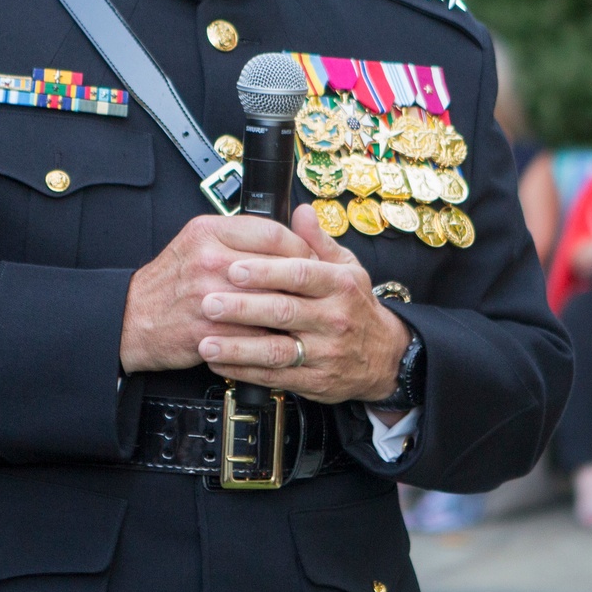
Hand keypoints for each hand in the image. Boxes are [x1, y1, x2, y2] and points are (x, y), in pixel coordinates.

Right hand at [119, 212, 315, 374]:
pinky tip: (281, 336)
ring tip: (304, 314)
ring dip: (293, 311)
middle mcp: (209, 259)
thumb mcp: (197, 243)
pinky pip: (257, 332)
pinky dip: (274, 336)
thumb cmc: (169, 284)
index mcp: (208, 231)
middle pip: (278, 267)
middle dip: (303, 282)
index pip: (273, 232)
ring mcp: (209, 295)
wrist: (131, 320)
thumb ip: (238, 235)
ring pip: (272, 301)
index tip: (312, 259)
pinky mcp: (211, 329)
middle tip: (316, 291)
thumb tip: (289, 233)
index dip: (301, 247)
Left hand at [196, 204, 410, 403]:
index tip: (234, 268)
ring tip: (206, 341)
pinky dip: (245, 372)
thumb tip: (300, 210)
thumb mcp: (348, 269)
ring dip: (238, 347)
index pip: (301, 274)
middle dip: (243, 308)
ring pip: (277, 350)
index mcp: (340, 285)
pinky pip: (275, 377)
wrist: (385, 357)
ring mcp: (325, 353)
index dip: (267, 271)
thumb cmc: (355, 306)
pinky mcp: (315, 381)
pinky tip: (220, 363)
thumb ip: (318, 241)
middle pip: (284, 312)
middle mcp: (334, 319)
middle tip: (208, 302)